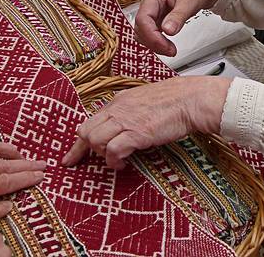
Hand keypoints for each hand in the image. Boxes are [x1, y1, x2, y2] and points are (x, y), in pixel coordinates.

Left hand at [61, 76, 231, 169]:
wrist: (191, 99)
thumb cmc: (176, 100)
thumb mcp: (145, 100)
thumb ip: (130, 111)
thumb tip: (123, 127)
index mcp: (119, 101)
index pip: (90, 121)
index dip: (79, 142)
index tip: (72, 156)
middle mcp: (118, 109)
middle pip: (85, 131)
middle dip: (85, 150)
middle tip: (93, 161)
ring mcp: (126, 120)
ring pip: (94, 140)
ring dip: (101, 155)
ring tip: (115, 160)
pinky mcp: (136, 133)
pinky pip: (112, 150)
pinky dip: (114, 161)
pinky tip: (122, 164)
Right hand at [134, 0, 222, 55]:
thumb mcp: (191, 0)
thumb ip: (179, 15)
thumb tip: (168, 30)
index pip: (143, 18)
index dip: (152, 36)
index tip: (165, 46)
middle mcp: (150, 3)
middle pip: (141, 28)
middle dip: (154, 42)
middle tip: (171, 51)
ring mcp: (154, 12)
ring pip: (144, 33)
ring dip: (154, 44)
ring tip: (171, 49)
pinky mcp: (159, 19)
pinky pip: (152, 34)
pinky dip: (158, 42)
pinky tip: (168, 46)